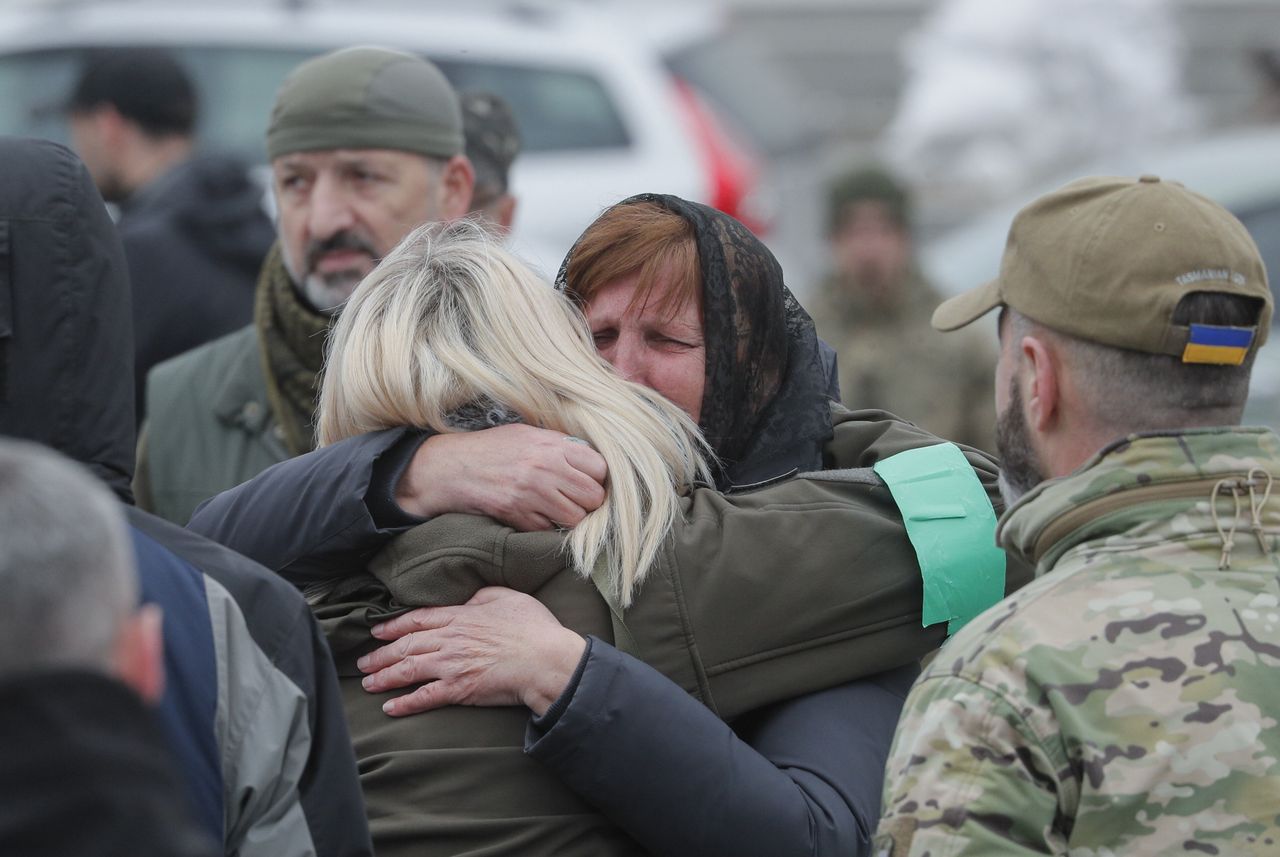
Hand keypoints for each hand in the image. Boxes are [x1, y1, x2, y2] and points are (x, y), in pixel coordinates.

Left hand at [357, 587, 586, 716]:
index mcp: (460, 616)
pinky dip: (405, 703)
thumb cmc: (533, 627)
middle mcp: (450, 639)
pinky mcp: (458, 690)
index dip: (393, 625)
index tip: (376, 631)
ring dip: (384, 677)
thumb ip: (481, 595)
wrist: (545, 660)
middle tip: (362, 662)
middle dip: (380, 654)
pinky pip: (424, 697)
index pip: (418, 619)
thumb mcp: (507, 597)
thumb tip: (466, 598)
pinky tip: (390, 708)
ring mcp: (451, 665)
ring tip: (368, 683)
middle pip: (406, 645)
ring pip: (408, 669)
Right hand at [395, 424, 606, 530]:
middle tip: (574, 500)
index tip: (587, 481)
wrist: (450, 468)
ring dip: (570, 519)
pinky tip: (535, 517)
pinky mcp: (517, 516)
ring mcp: (531, 494)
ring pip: (576, 518)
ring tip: (557, 511)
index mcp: (552, 445)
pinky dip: (546, 528)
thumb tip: (590, 459)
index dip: (597, 478)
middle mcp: (545, 468)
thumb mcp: (526, 434)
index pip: (600, 467)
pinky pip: (549, 530)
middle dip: (588, 502)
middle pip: (593, 496)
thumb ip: (559, 445)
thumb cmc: (491, 449)